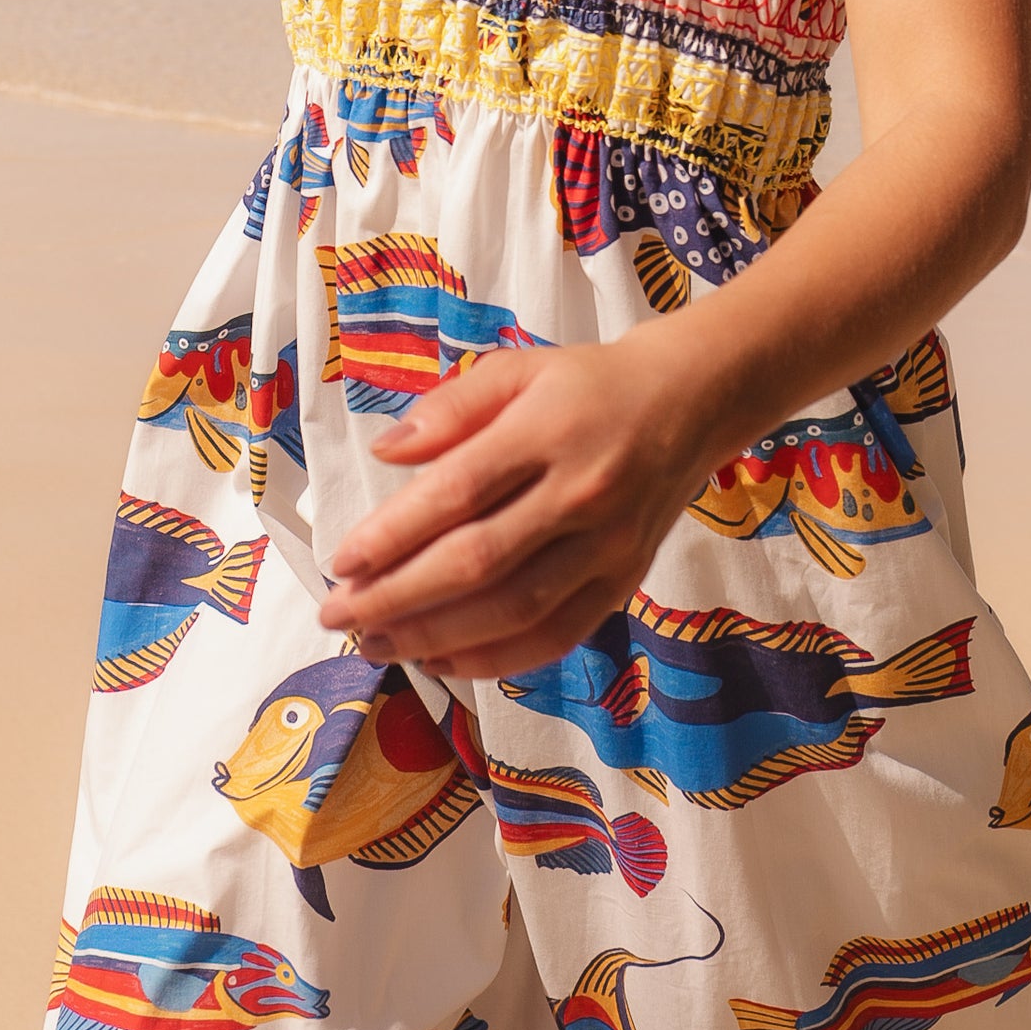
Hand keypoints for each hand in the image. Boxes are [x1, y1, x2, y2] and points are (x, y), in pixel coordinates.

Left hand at [318, 323, 722, 677]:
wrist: (690, 404)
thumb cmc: (589, 385)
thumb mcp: (518, 369)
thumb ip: (451, 408)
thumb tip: (386, 453)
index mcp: (548, 430)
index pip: (457, 492)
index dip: (393, 533)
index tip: (341, 561)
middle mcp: (581, 494)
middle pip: (478, 561)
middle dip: (399, 597)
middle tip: (340, 615)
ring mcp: (608, 546)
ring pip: (514, 609)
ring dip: (436, 636)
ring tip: (377, 643)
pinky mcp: (624, 582)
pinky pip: (556, 635)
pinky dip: (496, 658)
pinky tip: (442, 660)